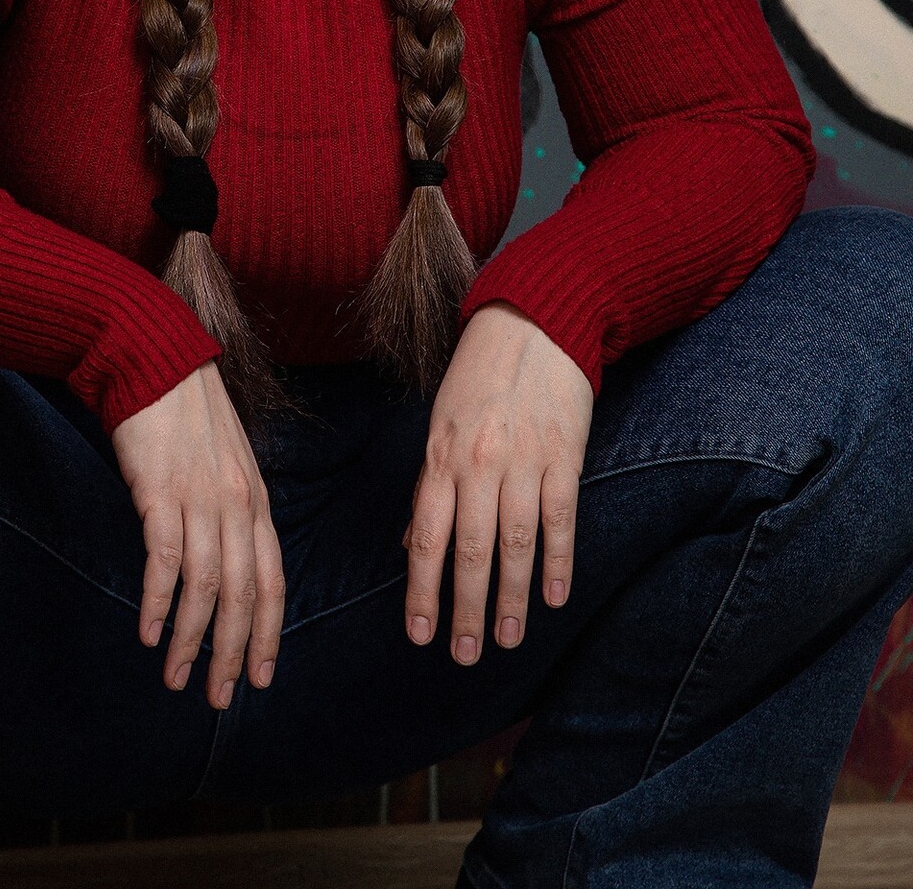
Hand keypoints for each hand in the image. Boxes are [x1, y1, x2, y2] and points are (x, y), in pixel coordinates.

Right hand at [110, 358, 285, 709]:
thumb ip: (229, 506)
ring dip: (193, 641)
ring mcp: (200, 498)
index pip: (272, 579)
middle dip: (233, 652)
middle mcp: (235, 504)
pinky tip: (151, 632)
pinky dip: (160, 602)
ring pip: (206, 588)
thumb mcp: (223, 460)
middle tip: (221, 697)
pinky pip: (165, 561)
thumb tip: (225, 558)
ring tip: (177, 679)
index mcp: (255, 498)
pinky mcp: (161, 492)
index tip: (260, 675)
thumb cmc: (182, 412)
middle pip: (243, 594)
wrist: (150, 360)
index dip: (267, 632)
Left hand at [402, 301, 592, 661]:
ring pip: (515, 544)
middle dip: (465, 608)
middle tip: (464, 655)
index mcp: (441, 455)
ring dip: (511, 598)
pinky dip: (558, 561)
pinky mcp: (564, 456)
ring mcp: (524, 460)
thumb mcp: (439, 424)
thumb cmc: (479, 378)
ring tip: (507, 640)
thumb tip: (414, 546)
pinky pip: (560, 519)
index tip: (419, 635)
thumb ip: (429, 486)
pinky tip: (554, 597)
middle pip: (470, 550)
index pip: (427, 537)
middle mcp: (479, 462)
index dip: (422, 589)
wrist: (534, 324)